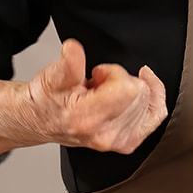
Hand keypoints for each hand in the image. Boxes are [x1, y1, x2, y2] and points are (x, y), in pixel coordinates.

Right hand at [24, 38, 167, 153]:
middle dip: (123, 80)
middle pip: (141, 94)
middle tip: (99, 83)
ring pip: (150, 103)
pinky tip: (140, 92)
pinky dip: (153, 101)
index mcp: (87, 118)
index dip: (115, 73)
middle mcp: (105, 134)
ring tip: (106, 93)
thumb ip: (67, 63)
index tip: (99, 73)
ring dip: (132, 92)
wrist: (36, 121)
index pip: (128, 89)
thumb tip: (72, 49)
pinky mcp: (124, 142)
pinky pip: (155, 118)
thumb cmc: (44, 100)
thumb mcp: (51, 77)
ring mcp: (116, 141)